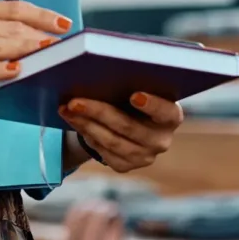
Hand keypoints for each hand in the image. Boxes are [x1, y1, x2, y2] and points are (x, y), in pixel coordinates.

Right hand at [0, 0, 71, 102]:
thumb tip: (25, 37)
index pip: (14, 8)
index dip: (41, 14)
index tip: (64, 22)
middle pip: (12, 26)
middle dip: (41, 35)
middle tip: (66, 44)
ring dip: (27, 49)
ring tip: (50, 53)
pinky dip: (0, 70)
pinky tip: (17, 71)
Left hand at [59, 92, 183, 173]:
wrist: (130, 120)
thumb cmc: (134, 95)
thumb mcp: (140, 87)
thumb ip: (132, 82)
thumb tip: (104, 73)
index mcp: (171, 116)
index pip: (166, 112)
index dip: (152, 104)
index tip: (134, 95)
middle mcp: (161, 140)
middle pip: (128, 127)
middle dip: (99, 112)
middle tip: (75, 101)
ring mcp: (144, 157)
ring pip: (111, 141)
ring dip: (86, 124)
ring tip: (67, 109)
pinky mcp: (126, 166)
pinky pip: (103, 152)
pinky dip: (86, 134)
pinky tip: (74, 121)